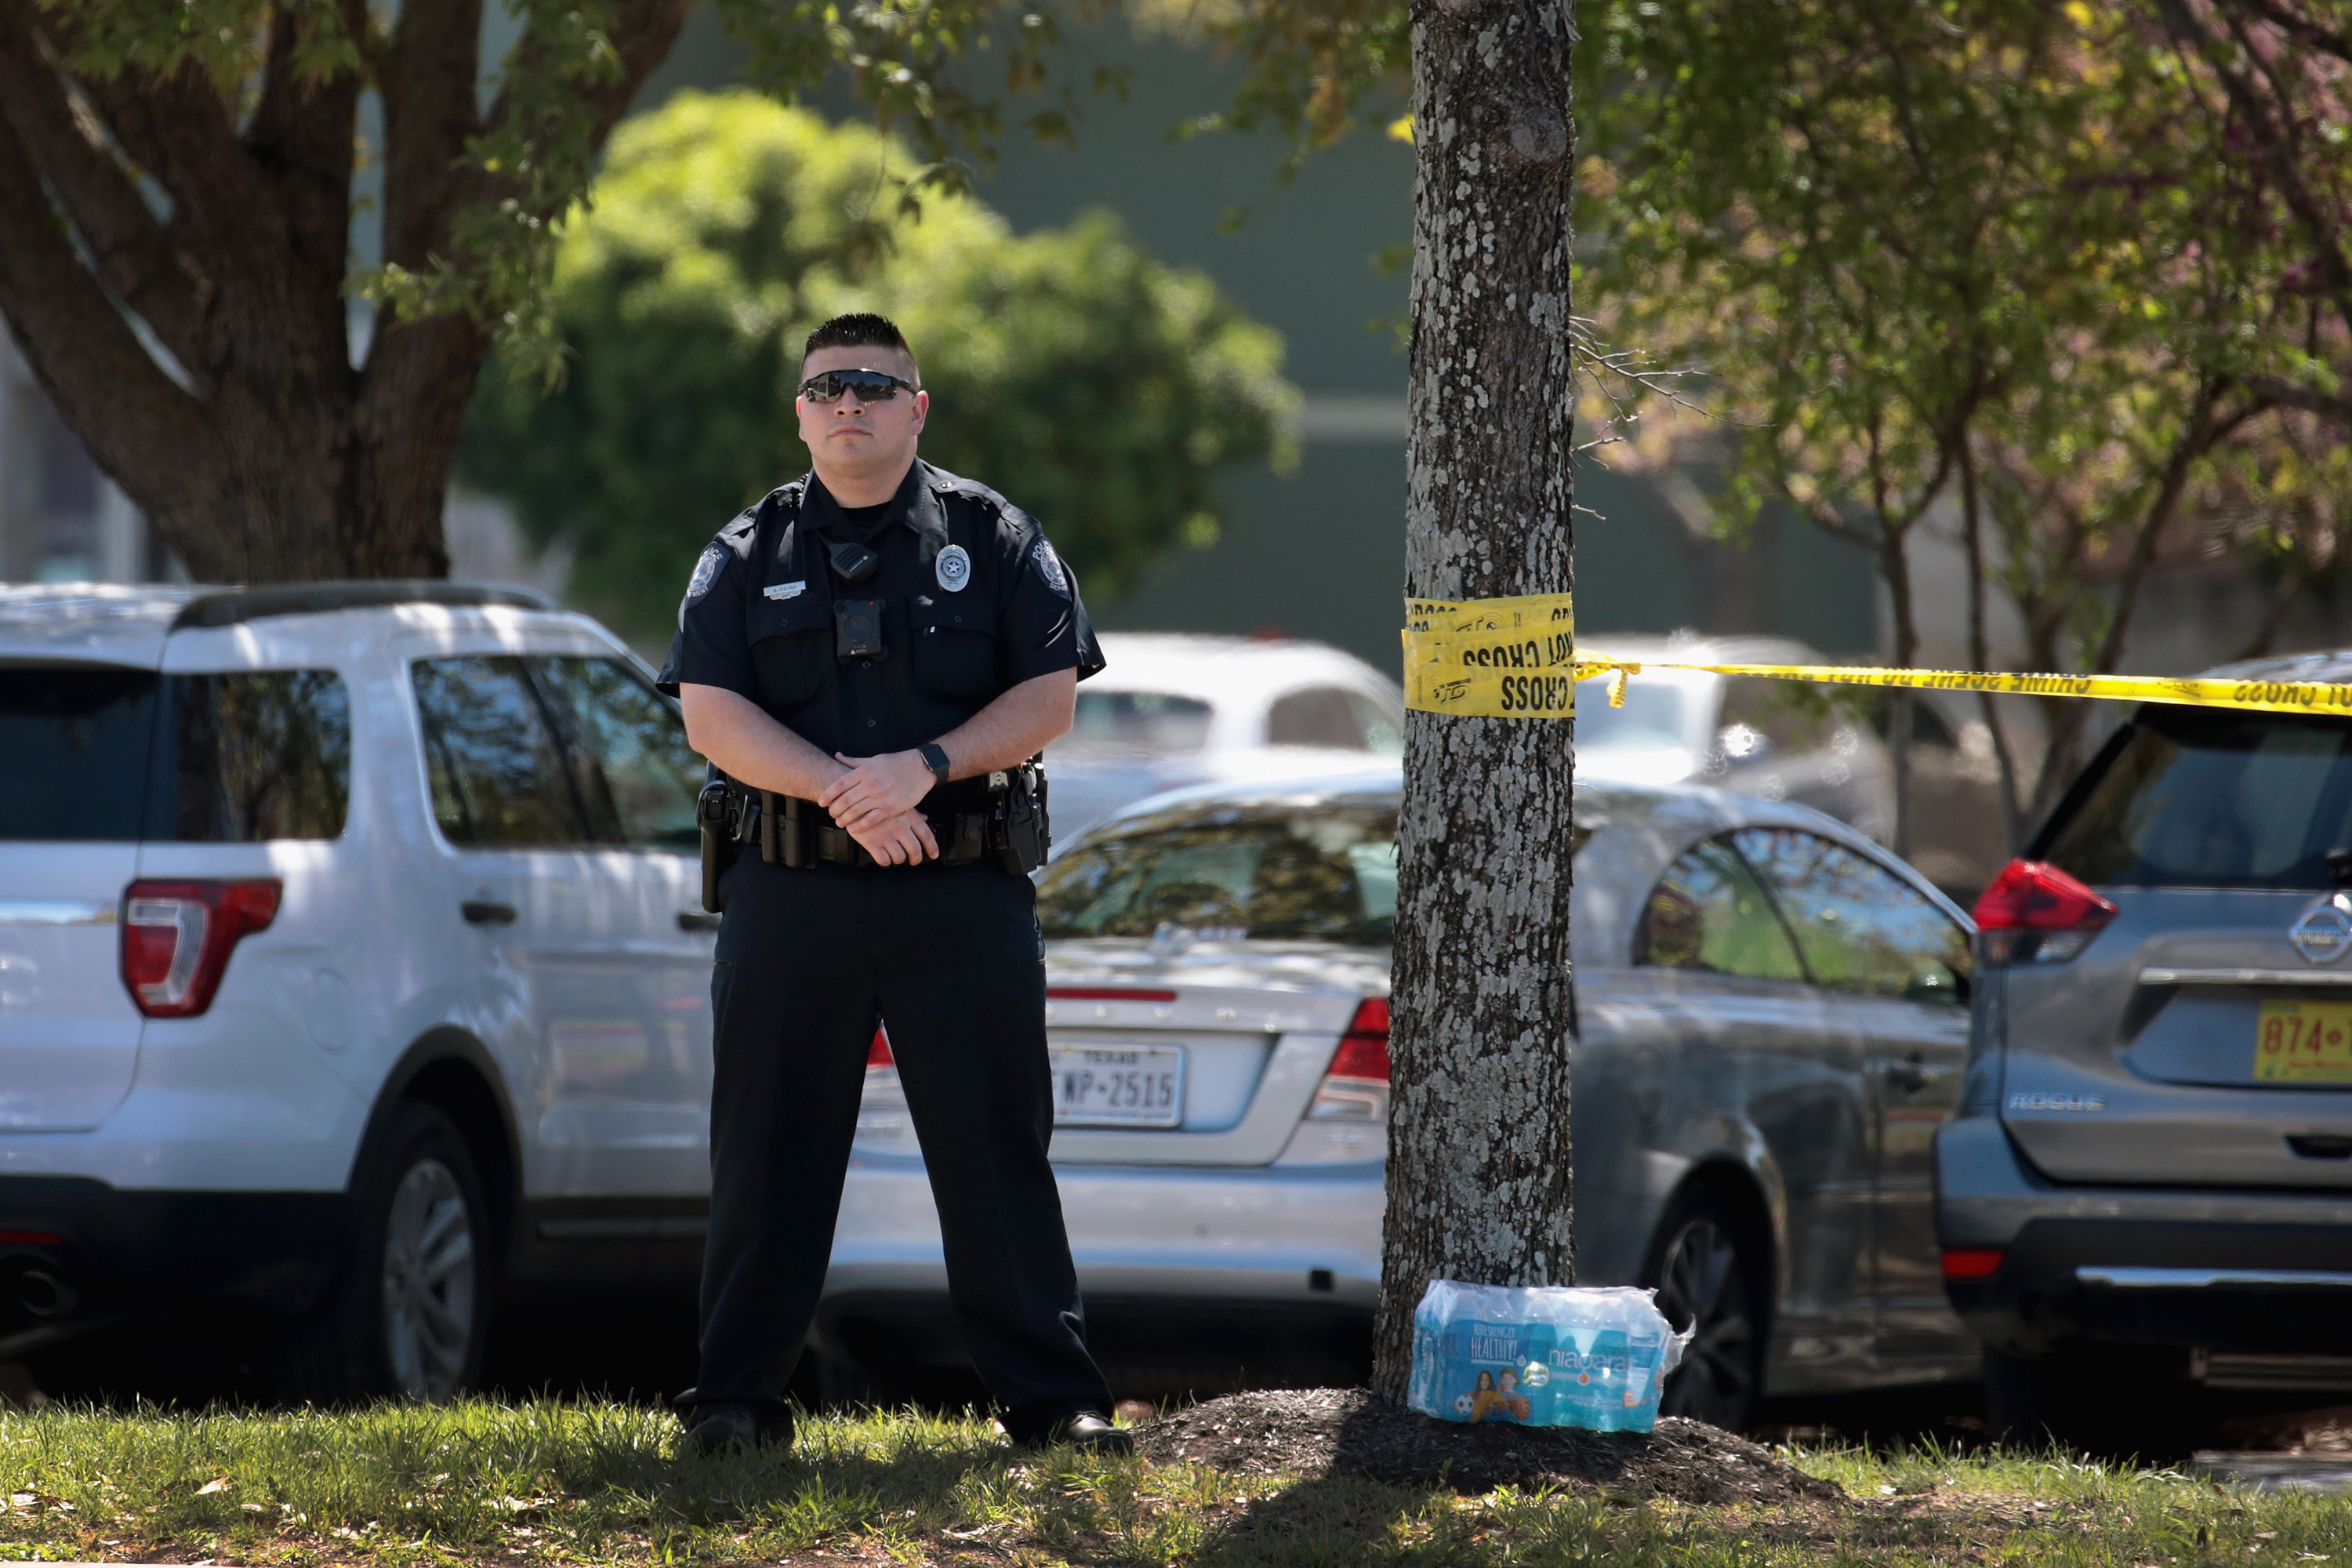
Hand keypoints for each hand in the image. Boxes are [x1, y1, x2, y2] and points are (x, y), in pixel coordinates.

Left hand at [820, 749, 936, 833]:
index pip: (839, 785)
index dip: (827, 795)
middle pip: (845, 800)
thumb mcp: (874, 759)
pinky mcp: (891, 807)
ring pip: (855, 811)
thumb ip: (853, 761)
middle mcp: (870, 783)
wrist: (921, 768)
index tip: (821, 802)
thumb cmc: (896, 763)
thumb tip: (837, 755)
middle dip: (834, 810)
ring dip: (844, 819)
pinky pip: (871, 819)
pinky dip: (860, 825)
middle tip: (831, 814)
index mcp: (864, 771)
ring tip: (840, 822)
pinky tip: (854, 829)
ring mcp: (881, 796)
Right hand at [849, 808, 938, 865]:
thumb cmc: (876, 799)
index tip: (933, 855)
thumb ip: (913, 813)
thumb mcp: (897, 802)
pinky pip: (884, 860)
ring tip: (895, 855)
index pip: (926, 835)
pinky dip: (885, 861)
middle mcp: (899, 827)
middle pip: (915, 850)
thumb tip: (925, 819)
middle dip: (916, 859)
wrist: (851, 796)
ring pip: (900, 857)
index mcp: (908, 816)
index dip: (932, 848)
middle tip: (914, 861)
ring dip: (899, 859)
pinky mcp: (872, 843)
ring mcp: (886, 835)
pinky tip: (883, 856)